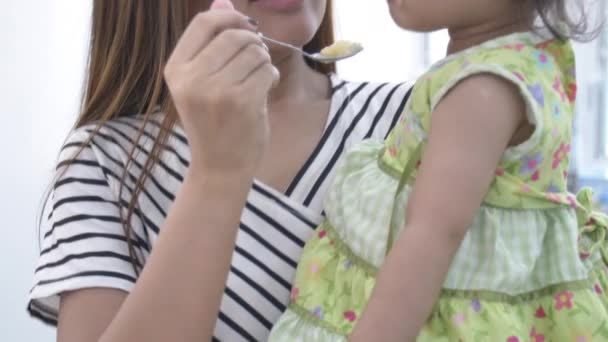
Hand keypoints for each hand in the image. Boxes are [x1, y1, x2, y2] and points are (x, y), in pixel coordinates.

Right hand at [164, 7, 278, 174]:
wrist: (219, 167)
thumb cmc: (213, 123)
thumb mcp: (201, 82)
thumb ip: (211, 43)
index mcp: (176, 70)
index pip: (203, 22)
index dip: (230, 16)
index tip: (246, 25)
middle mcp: (191, 78)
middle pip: (235, 35)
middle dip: (254, 42)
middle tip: (256, 60)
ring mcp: (216, 90)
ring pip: (255, 51)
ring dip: (264, 62)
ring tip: (258, 80)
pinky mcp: (242, 101)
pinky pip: (267, 70)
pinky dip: (272, 77)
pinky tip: (264, 91)